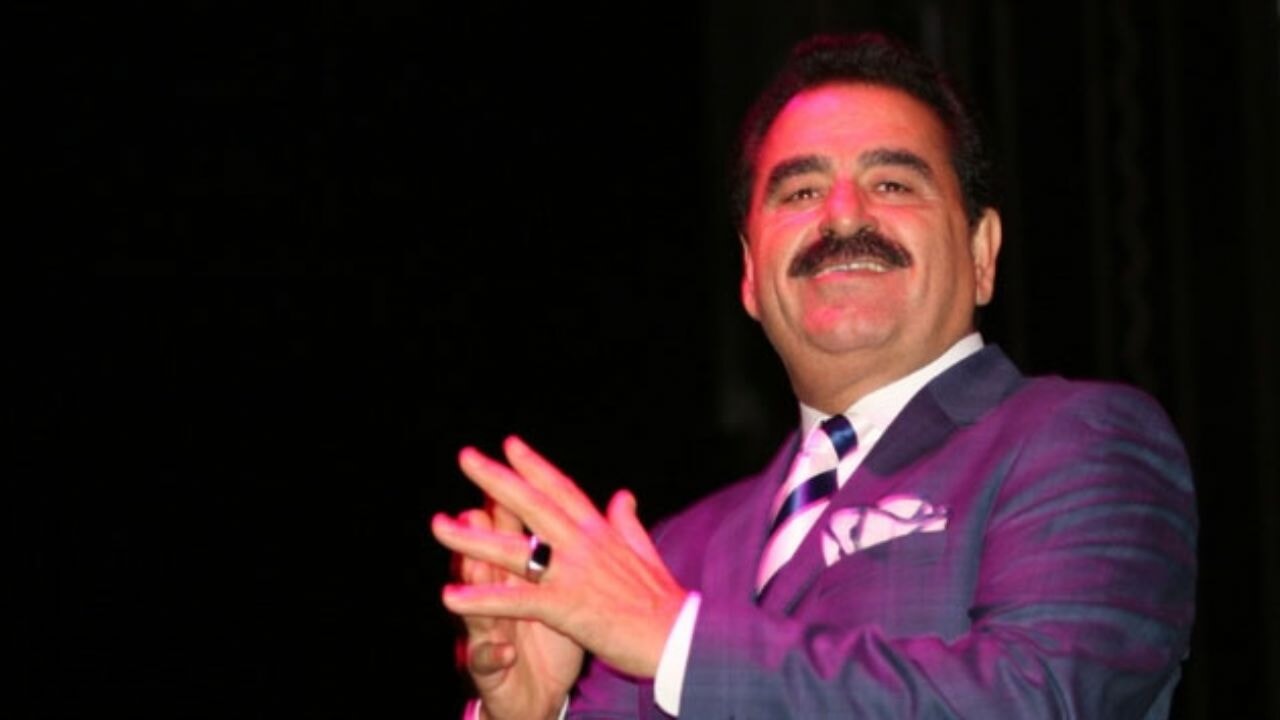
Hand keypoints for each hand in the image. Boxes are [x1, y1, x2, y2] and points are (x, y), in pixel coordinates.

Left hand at [432, 435, 687, 678]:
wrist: (680, 637)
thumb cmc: (665, 600)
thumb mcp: (646, 552)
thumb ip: (628, 523)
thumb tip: (624, 495)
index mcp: (600, 531)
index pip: (562, 489)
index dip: (534, 466)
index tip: (509, 444)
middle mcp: (584, 544)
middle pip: (532, 504)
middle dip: (496, 479)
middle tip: (465, 457)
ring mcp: (574, 573)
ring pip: (515, 549)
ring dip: (473, 538)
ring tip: (439, 526)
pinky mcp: (567, 606)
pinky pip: (517, 599)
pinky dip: (484, 598)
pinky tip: (452, 597)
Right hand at [444, 504, 582, 719]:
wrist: (538, 696)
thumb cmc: (548, 638)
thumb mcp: (560, 590)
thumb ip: (562, 547)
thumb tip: (568, 504)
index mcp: (520, 576)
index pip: (513, 532)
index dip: (511, 501)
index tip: (510, 465)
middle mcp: (498, 598)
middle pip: (487, 561)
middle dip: (478, 534)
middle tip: (472, 510)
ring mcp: (489, 632)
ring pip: (477, 606)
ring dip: (475, 588)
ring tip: (473, 568)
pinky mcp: (490, 667)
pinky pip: (486, 659)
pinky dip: (493, 653)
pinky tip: (502, 648)